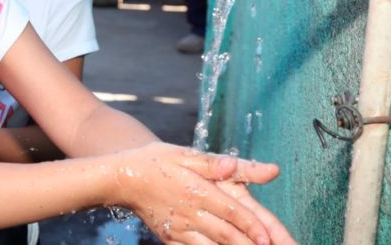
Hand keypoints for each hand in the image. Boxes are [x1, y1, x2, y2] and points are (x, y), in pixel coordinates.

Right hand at [113, 142, 286, 244]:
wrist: (122, 178)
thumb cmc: (156, 161)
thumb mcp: (184, 154)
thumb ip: (214, 163)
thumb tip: (236, 164)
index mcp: (197, 190)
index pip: (231, 211)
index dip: (252, 226)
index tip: (268, 238)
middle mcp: (189, 212)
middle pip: (226, 235)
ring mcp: (178, 228)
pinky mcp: (169, 238)